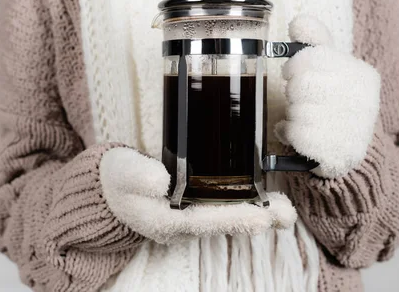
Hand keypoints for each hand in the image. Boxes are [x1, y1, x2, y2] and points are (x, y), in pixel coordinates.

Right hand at [99, 147, 296, 244]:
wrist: (112, 190)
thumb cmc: (118, 180)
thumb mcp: (123, 173)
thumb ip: (139, 175)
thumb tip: (161, 179)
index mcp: (165, 222)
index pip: (204, 221)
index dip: (233, 218)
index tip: (261, 218)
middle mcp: (181, 226)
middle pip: (223, 223)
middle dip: (256, 219)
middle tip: (286, 214)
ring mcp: (189, 219)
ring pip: (227, 218)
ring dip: (257, 213)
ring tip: (285, 209)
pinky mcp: (194, 209)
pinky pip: (224, 210)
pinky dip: (246, 205)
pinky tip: (264, 199)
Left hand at [276, 15, 380, 177]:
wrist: (350, 150)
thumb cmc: (334, 101)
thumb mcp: (332, 66)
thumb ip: (315, 41)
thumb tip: (298, 23)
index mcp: (362, 75)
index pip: (313, 57)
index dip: (294, 64)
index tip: (293, 72)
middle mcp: (362, 101)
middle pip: (300, 83)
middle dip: (292, 90)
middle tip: (299, 97)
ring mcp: (351, 128)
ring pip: (295, 109)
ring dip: (291, 112)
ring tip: (303, 116)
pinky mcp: (335, 153)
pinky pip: (293, 133)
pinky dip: (288, 132)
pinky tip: (300, 133)